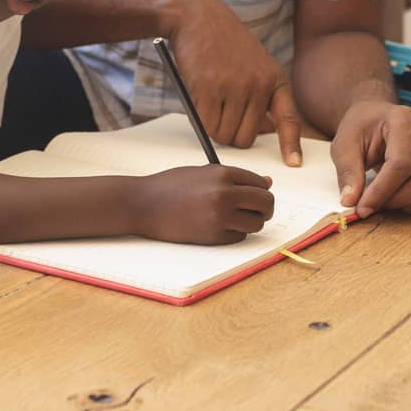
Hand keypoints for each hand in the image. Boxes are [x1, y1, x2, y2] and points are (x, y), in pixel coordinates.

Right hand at [137, 165, 274, 244]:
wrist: (143, 204)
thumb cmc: (171, 185)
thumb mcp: (203, 173)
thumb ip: (235, 178)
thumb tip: (268, 183)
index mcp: (222, 173)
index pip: (260, 183)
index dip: (261, 190)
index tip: (255, 195)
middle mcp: (224, 194)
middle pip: (265, 203)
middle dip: (265, 208)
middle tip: (257, 210)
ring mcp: (219, 217)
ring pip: (256, 223)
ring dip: (251, 222)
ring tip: (235, 218)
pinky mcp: (212, 236)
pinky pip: (238, 237)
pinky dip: (235, 233)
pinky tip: (219, 226)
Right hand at [167, 0, 302, 163]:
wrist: (198, 16)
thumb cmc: (224, 43)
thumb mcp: (255, 65)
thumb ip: (262, 96)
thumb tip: (264, 131)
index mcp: (276, 78)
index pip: (289, 119)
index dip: (291, 144)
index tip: (293, 163)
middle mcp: (260, 84)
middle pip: (248, 138)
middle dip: (233, 136)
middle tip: (223, 119)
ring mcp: (236, 87)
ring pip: (226, 136)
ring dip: (215, 129)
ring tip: (211, 104)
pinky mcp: (211, 90)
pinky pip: (208, 126)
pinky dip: (202, 123)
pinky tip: (201, 101)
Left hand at [330, 102, 410, 216]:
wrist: (377, 118)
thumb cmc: (361, 129)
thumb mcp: (344, 144)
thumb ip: (348, 171)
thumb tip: (350, 201)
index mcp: (404, 122)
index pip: (400, 165)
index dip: (380, 192)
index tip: (362, 209)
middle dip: (395, 202)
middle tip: (374, 203)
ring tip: (391, 200)